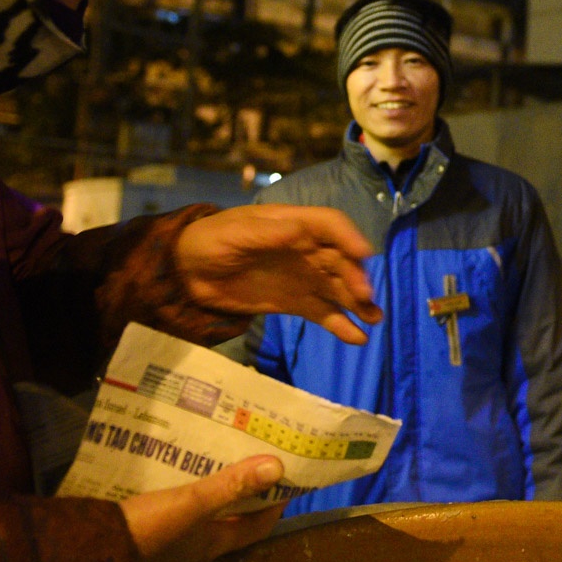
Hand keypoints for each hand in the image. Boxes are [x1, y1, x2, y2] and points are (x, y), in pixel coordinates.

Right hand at [120, 454, 286, 561]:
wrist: (88, 553)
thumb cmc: (147, 530)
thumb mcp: (191, 503)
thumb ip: (231, 486)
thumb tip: (278, 467)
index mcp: (212, 544)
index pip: (257, 527)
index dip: (274, 504)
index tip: (286, 477)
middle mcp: (195, 549)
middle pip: (231, 520)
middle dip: (244, 492)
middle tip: (251, 458)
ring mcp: (169, 546)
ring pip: (202, 517)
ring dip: (214, 492)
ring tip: (217, 458)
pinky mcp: (146, 538)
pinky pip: (176, 513)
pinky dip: (185, 494)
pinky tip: (177, 472)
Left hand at [173, 204, 379, 343]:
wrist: (186, 271)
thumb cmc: (211, 240)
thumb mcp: (235, 233)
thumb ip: (268, 235)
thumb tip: (301, 232)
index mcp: (293, 224)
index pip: (331, 225)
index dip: (349, 237)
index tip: (363, 255)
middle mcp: (305, 249)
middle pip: (340, 260)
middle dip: (356, 277)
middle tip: (364, 297)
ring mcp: (302, 277)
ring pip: (338, 288)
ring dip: (358, 302)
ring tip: (374, 319)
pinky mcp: (293, 302)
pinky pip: (323, 313)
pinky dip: (340, 324)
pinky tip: (357, 337)